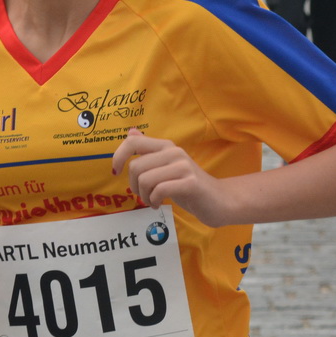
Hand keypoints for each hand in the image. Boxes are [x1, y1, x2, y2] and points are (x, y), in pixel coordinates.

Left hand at [111, 129, 233, 227]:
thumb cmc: (188, 185)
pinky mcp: (190, 182)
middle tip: (143, 195)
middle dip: (133, 186)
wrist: (220, 200)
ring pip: (145, 179)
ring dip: (144, 196)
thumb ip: (149, 150)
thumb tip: (131, 132)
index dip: (118, 156)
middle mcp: (173, 152)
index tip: (116, 171)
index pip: (132, 142)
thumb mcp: (167, 166)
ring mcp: (183, 166)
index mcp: (165, 146)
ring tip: (152, 201)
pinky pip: (159, 190)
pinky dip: (153, 201)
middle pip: (135, 167)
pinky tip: (158, 204)